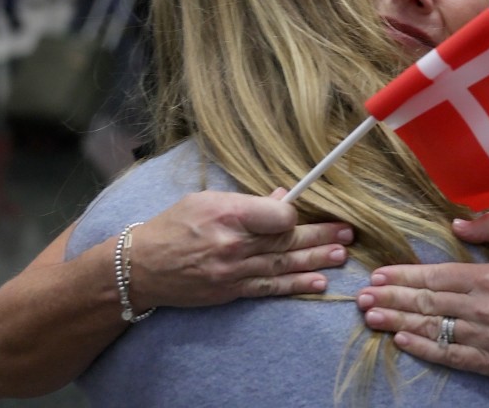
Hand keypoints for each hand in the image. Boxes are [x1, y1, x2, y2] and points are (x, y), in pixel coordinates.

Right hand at [126, 189, 352, 310]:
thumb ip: (247, 201)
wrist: (140, 268)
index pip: (275, 215)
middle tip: (348, 233)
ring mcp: (233, 271)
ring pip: (283, 265)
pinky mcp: (231, 291)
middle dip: (320, 236)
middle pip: (285, 240)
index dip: (292, 213)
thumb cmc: (173, 226)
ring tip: (342, 255)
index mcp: (227, 214)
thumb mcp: (205, 200)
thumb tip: (283, 197)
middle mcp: (233, 244)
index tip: (299, 210)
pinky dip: (296, 286)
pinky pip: (269, 288)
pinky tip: (319, 283)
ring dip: (316, 260)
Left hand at [355, 212, 488, 379]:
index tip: (378, 275)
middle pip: (427, 303)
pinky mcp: (487, 362)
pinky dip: (422, 348)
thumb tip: (457, 221)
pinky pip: (448, 355)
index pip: (437, 277)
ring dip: (397, 323)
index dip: (404, 276)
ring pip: (432, 328)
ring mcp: (483, 338)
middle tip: (361, 297)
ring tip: (370, 317)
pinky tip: (400, 341)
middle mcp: (482, 308)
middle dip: (390, 298)